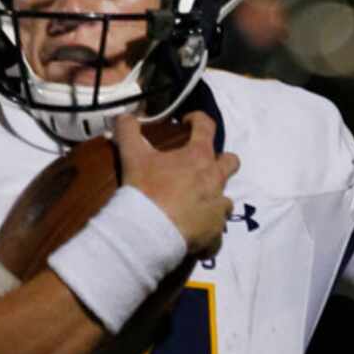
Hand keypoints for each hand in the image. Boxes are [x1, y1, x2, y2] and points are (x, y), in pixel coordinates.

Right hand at [115, 111, 239, 256]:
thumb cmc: (145, 189)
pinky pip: (217, 237)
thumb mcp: (132, 156)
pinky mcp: (215, 234)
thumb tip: (122, 115)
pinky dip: (208, 236)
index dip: (198, 120)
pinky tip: (196, 238)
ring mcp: (218, 208)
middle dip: (222, 162)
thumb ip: (128, 131)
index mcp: (198, 156)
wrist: (148, 232)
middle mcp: (215, 179)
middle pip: (231, 163)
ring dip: (214, 202)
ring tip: (196, 209)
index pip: (206, 126)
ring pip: (226, 202)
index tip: (188, 123)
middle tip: (203, 168)